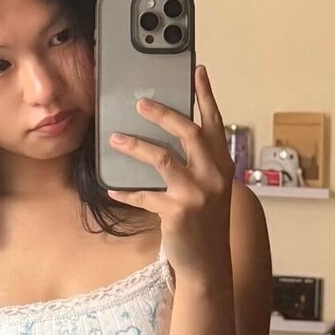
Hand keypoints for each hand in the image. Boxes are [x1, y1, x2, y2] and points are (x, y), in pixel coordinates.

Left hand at [107, 62, 234, 283]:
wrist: (209, 263)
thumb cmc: (207, 223)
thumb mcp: (212, 188)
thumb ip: (199, 163)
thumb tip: (168, 136)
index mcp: (222, 164)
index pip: (213, 122)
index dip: (205, 95)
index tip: (197, 70)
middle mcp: (213, 175)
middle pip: (188, 132)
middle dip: (163, 114)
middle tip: (141, 103)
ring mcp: (196, 193)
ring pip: (162, 158)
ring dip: (135, 146)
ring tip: (115, 138)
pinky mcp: (176, 211)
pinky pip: (144, 195)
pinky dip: (126, 191)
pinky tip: (112, 189)